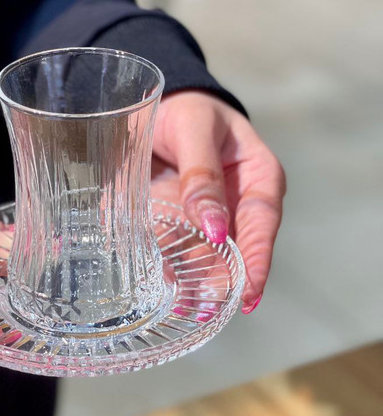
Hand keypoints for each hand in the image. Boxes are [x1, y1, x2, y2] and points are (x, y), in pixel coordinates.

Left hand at [152, 91, 285, 312]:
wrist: (153, 103)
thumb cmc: (186, 109)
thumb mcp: (194, 130)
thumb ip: (202, 174)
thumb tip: (214, 228)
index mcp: (257, 178)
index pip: (262, 225)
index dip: (257, 262)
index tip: (249, 295)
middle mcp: (233, 205)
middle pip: (232, 250)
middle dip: (219, 283)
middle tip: (205, 312)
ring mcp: (201, 217)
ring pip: (200, 256)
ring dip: (191, 283)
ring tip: (181, 310)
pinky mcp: (171, 221)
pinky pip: (169, 247)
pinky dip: (162, 266)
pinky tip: (156, 287)